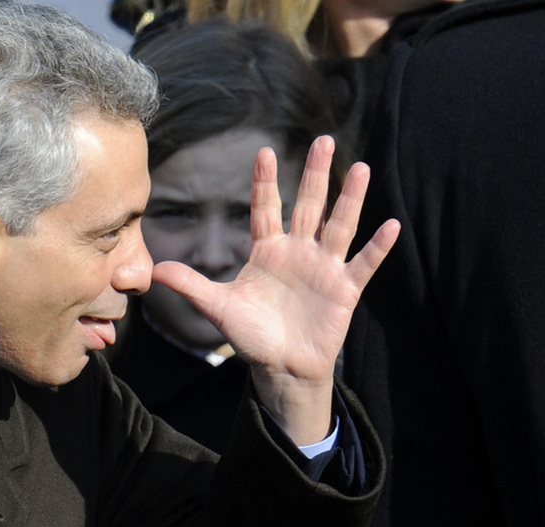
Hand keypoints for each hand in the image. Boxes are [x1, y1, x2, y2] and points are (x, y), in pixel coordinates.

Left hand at [151, 136, 399, 444]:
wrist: (281, 368)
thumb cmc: (252, 336)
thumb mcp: (219, 308)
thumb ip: (191, 286)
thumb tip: (154, 272)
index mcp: (268, 251)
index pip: (266, 209)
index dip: (265, 182)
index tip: (264, 151)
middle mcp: (298, 252)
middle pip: (308, 205)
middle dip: (315, 174)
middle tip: (323, 140)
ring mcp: (323, 268)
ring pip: (339, 226)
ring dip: (350, 199)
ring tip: (361, 168)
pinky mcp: (344, 290)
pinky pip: (363, 264)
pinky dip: (377, 247)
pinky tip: (390, 225)